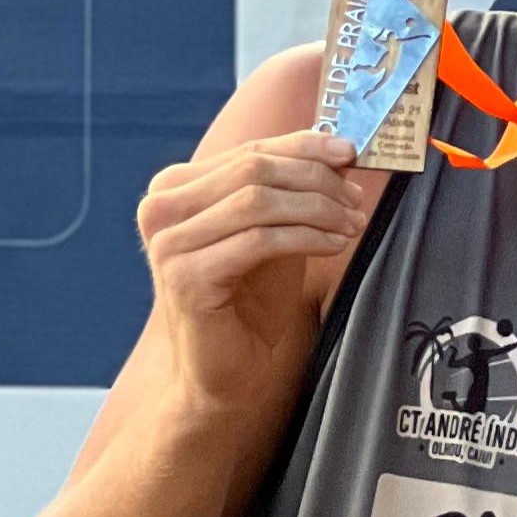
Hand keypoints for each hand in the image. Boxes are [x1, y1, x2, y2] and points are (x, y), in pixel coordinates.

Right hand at [136, 131, 372, 405]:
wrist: (229, 369)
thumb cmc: (251, 299)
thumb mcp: (274, 229)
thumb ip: (291, 190)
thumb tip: (337, 151)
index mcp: (175, 189)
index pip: (249, 151)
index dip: (305, 146)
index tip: (350, 152)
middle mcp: (161, 210)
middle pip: (253, 170)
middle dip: (316, 180)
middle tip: (356, 199)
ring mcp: (168, 244)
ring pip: (256, 201)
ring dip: (316, 208)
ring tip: (350, 224)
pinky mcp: (185, 276)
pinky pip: (258, 240)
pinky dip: (305, 236)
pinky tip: (333, 244)